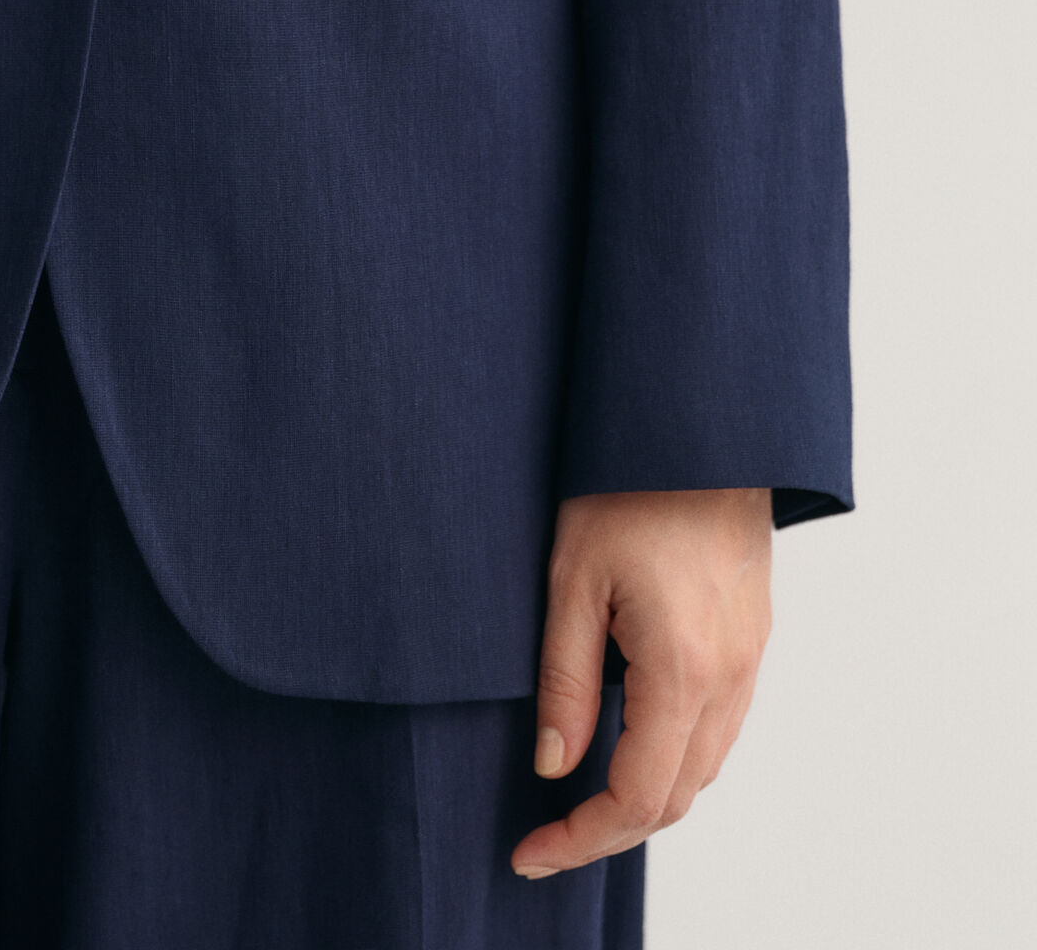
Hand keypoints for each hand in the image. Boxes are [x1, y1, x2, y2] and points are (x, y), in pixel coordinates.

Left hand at [511, 487, 771, 876]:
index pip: (637, 796)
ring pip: (704, 766)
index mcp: (682, 669)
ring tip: (579, 798)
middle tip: (545, 836)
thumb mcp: (571, 579)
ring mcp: (750, 658)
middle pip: (677, 797)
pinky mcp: (752, 637)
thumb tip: (554, 766)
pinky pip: (720, 726)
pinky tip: (630, 740)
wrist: (700, 429)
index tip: (529, 852)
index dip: (581, 839)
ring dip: (647, 796)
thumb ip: (565, 680)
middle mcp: (729, 676)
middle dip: (610, 830)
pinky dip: (676, 755)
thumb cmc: (628, 488)